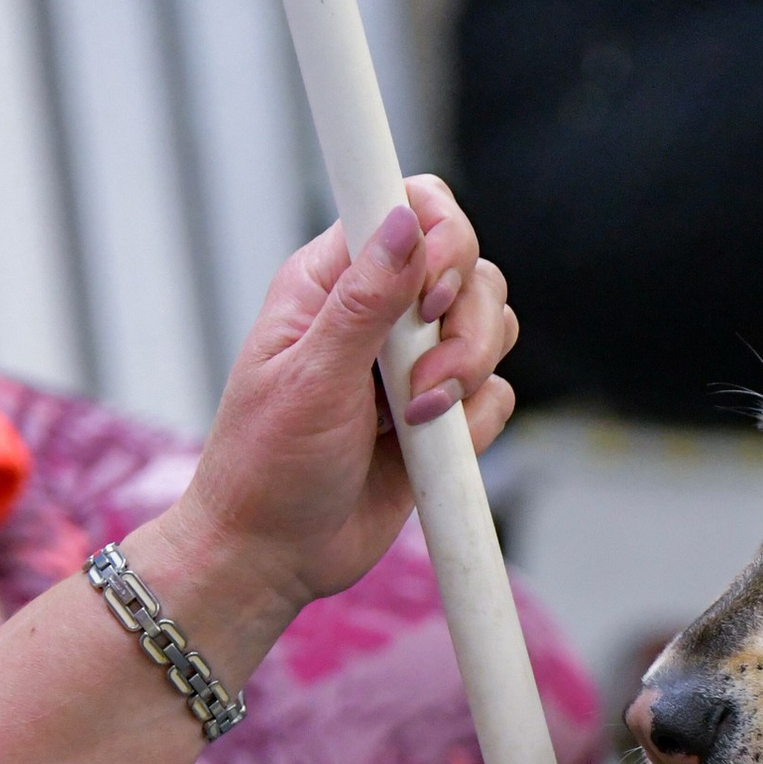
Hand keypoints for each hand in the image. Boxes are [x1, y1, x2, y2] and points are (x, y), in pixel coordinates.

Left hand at [157, 175, 517, 622]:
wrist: (274, 556)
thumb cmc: (265, 466)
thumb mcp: (309, 376)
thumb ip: (364, 300)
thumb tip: (405, 220)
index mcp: (331, 281)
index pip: (407, 207)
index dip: (440, 237)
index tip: (428, 296)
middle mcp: (379, 311)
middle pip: (470, 266)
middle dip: (463, 324)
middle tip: (418, 378)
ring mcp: (414, 362)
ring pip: (493, 326)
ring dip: (470, 373)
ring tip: (415, 417)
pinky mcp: (443, 414)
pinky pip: (498, 394)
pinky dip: (475, 423)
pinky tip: (424, 447)